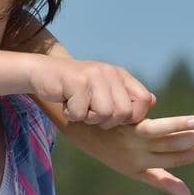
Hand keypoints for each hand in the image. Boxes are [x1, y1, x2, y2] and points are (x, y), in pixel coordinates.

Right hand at [31, 58, 154, 127]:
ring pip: (104, 114)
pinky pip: (81, 113)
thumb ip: (126, 95)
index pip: (144, 100)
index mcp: (120, 75)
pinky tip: (66, 103)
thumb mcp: (103, 88)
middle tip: (91, 114)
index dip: (133, 116)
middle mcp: (110, 72)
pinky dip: (71, 115)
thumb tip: (151, 101)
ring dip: (88, 118)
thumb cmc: (74, 87)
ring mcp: (93, 76)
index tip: (115, 117)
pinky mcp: (76, 82)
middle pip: (124, 112)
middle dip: (107, 122)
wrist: (42, 72)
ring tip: (78, 107)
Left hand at [68, 114, 193, 194]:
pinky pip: (154, 127)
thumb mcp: (130, 166)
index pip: (172, 164)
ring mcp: (131, 142)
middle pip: (173, 152)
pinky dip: (174, 125)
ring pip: (166, 140)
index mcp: (137, 168)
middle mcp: (136, 157)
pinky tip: (191, 119)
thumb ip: (160, 179)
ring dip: (188, 134)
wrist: (76, 128)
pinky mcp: (125, 127)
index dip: (193, 156)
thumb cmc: (104, 147)